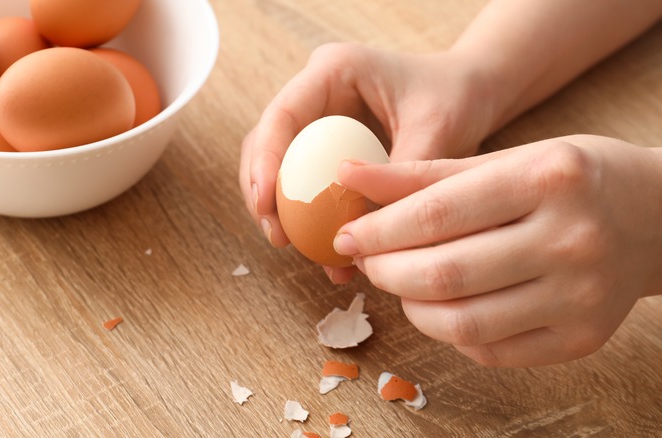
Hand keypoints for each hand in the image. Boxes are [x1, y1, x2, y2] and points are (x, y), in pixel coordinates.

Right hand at [239, 43, 499, 282]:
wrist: (470, 95)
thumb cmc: (455, 98)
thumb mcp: (436, 130)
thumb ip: (399, 173)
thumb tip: (363, 226)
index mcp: (334, 70)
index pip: (283, 114)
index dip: (265, 160)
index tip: (265, 204)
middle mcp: (316, 93)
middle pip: (266, 141)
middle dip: (262, 191)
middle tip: (277, 236)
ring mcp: (317, 120)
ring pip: (278, 165)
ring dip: (278, 208)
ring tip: (291, 246)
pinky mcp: (325, 147)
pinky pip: (303, 182)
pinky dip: (307, 216)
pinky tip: (323, 249)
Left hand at [333, 135, 661, 366]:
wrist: (658, 218)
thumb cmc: (570, 179)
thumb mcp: (505, 160)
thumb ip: (423, 174)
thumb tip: (347, 176)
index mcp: (549, 178)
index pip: (437, 214)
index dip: (378, 230)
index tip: (347, 234)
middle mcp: (571, 239)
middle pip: (445, 273)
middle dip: (386, 271)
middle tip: (367, 260)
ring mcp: (581, 296)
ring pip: (462, 322)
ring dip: (411, 307)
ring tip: (400, 283)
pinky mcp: (583, 338)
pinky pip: (491, 350)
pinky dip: (450, 332)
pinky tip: (442, 306)